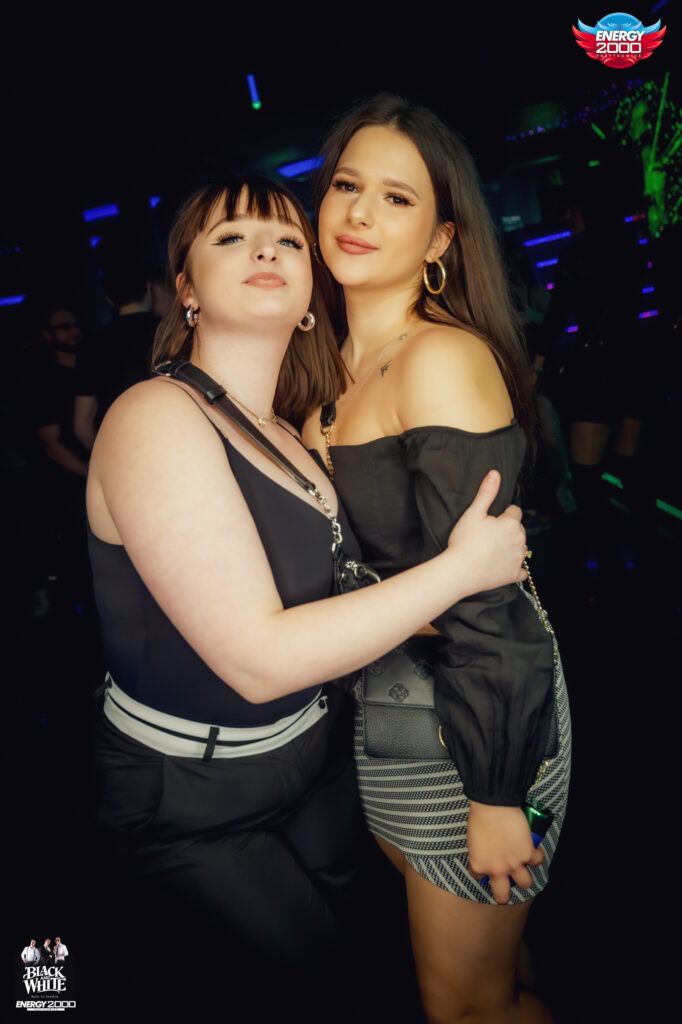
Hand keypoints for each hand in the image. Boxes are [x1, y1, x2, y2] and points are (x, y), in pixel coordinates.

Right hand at [447, 471, 527, 592]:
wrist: (459, 571)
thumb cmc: (464, 541)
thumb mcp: (473, 513)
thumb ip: (487, 493)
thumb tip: (495, 473)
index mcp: (511, 524)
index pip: (514, 512)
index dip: (501, 515)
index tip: (489, 522)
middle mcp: (520, 541)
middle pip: (518, 529)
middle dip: (507, 530)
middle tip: (487, 536)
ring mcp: (518, 559)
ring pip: (520, 548)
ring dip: (511, 547)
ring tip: (491, 551)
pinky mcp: (514, 574)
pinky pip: (522, 571)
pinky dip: (516, 568)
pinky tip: (504, 566)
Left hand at [467, 802, 543, 904]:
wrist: (493, 804)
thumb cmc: (479, 816)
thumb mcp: (472, 839)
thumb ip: (479, 852)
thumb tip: (486, 854)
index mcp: (479, 865)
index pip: (478, 878)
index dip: (483, 870)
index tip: (486, 864)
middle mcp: (496, 869)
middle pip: (503, 896)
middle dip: (504, 894)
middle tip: (505, 885)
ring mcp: (514, 863)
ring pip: (525, 883)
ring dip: (524, 875)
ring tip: (522, 866)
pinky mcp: (527, 852)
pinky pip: (538, 861)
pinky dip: (537, 855)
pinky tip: (533, 849)